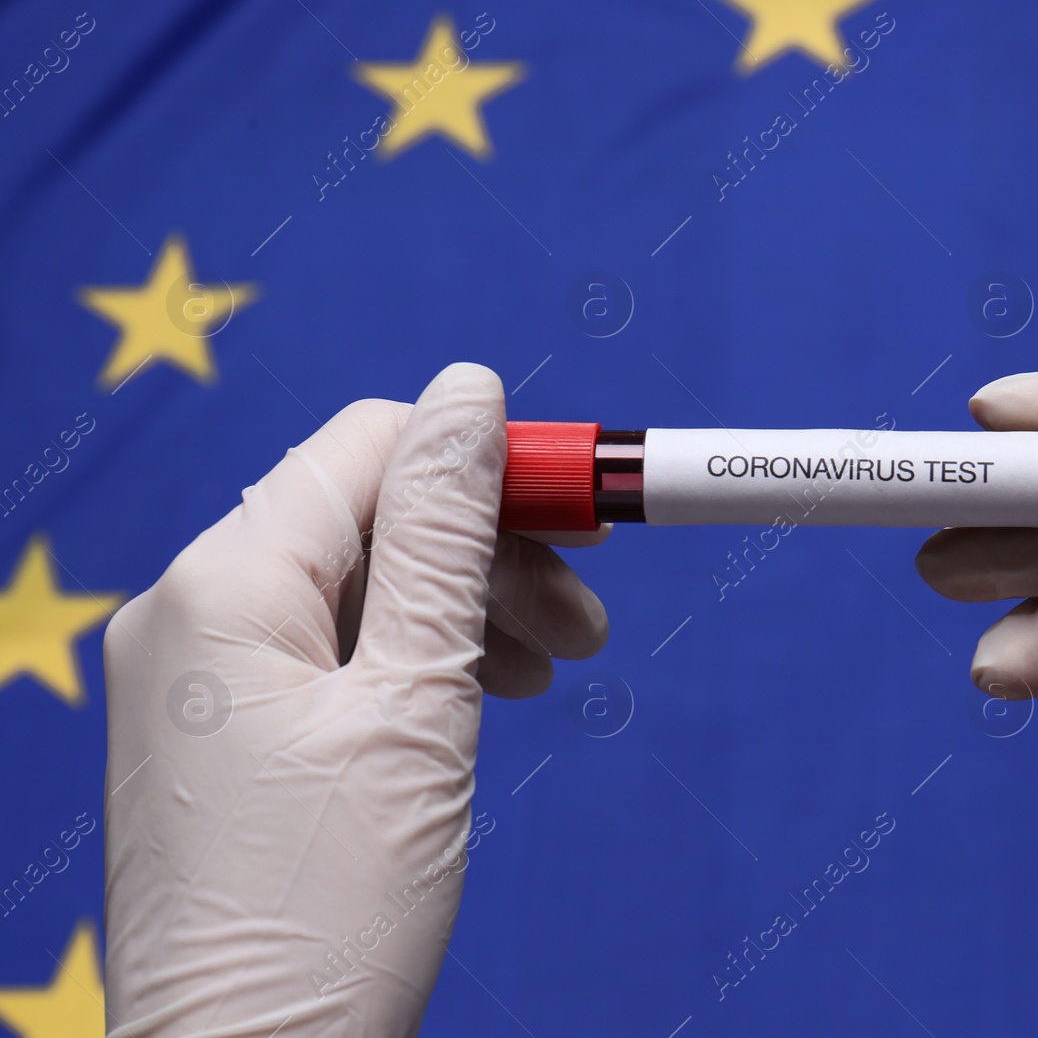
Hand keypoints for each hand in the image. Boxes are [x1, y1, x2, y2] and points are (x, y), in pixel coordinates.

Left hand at [103, 364, 607, 1036]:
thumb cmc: (332, 908)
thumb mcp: (416, 701)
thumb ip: (445, 535)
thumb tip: (469, 391)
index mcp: (223, 586)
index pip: (368, 447)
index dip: (488, 462)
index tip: (586, 508)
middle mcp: (187, 611)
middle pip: (368, 517)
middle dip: (489, 551)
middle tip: (586, 617)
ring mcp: (196, 677)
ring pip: (360, 585)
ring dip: (467, 608)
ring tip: (552, 671)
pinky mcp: (220, 732)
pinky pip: (331, 650)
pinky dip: (417, 659)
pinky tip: (485, 696)